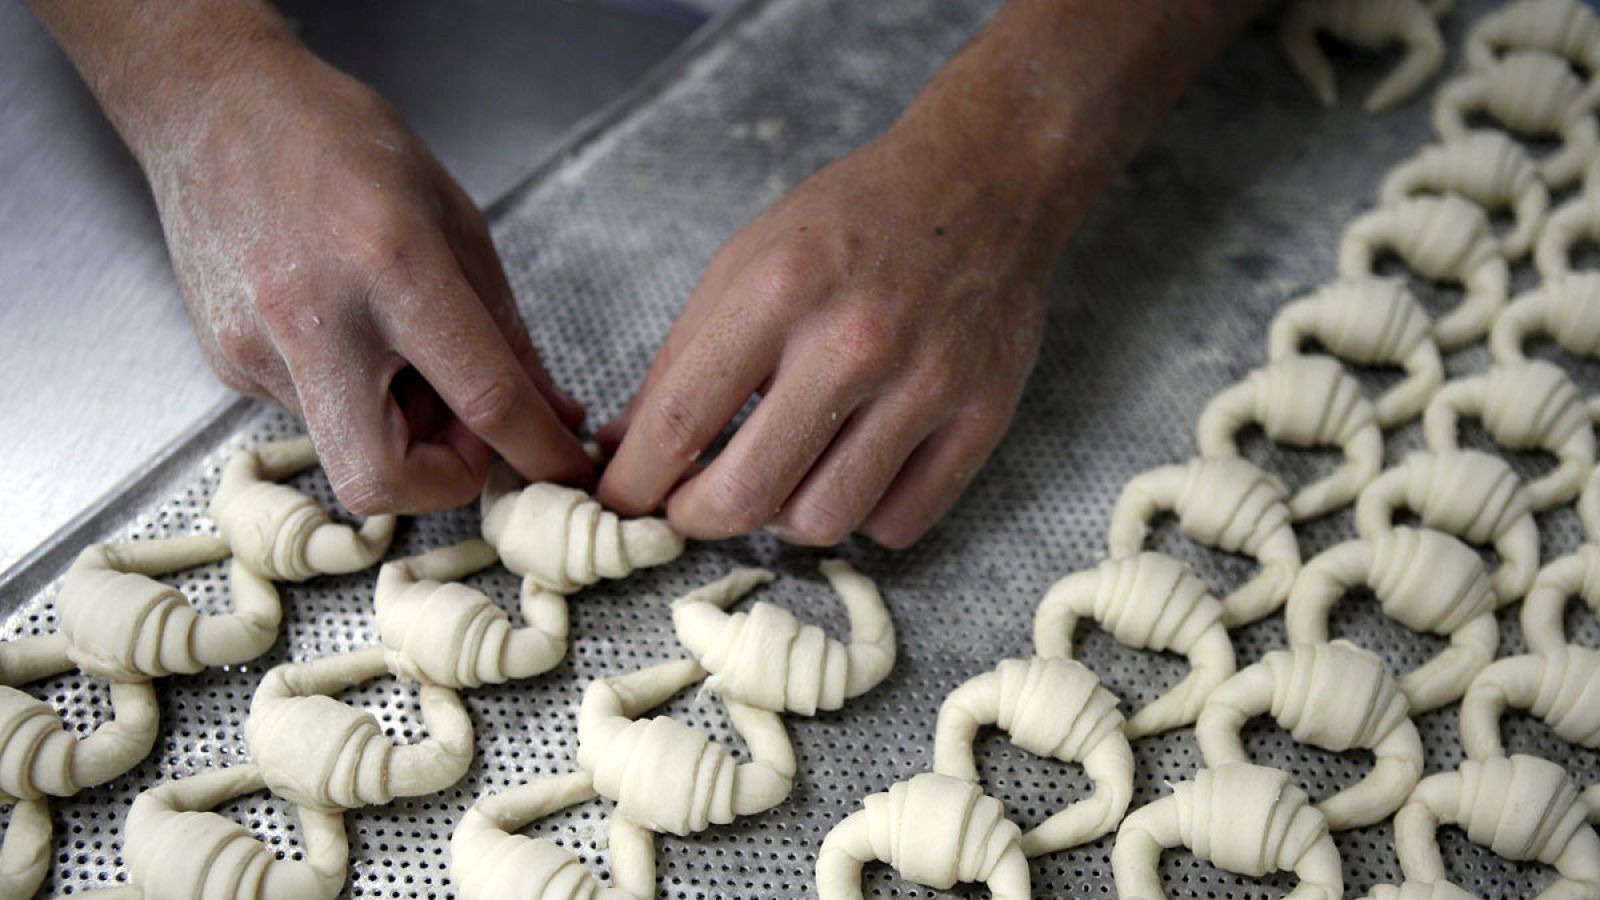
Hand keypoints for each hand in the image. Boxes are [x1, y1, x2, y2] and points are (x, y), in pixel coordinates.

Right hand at [149, 46, 592, 513]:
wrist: (212, 105)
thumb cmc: (342, 145)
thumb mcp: (456, 221)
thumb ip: (506, 331)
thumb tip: (553, 411)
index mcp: (394, 265)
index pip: (484, 397)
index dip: (540, 451)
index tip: (567, 472)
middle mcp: (316, 317)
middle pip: (381, 479)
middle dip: (443, 485)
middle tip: (470, 435)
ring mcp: (258, 348)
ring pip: (348, 450)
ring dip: (401, 431)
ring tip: (405, 356)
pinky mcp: (227, 365)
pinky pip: (314, 416)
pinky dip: (355, 399)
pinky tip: (352, 335)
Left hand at [596, 131, 1049, 547]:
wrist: (983, 184)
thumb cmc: (853, 221)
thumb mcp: (745, 261)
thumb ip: (681, 359)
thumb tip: (624, 450)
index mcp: (780, 291)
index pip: (680, 422)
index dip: (634, 483)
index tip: (623, 499)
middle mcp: (854, 343)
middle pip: (747, 495)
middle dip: (697, 518)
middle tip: (691, 508)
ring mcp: (927, 386)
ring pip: (824, 521)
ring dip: (783, 518)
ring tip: (782, 477)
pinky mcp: (983, 419)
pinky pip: (898, 523)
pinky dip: (862, 514)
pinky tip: (853, 470)